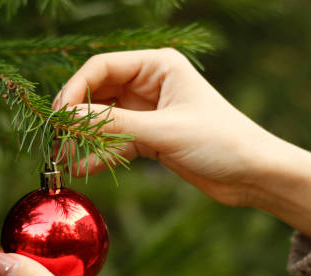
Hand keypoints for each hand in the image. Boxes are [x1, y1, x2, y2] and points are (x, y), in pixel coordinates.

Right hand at [54, 48, 310, 241]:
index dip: (75, 90)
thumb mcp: (163, 131)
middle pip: (98, 93)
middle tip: (56, 140)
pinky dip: (100, 155)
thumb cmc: (220, 141)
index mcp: (158, 66)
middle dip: (76, 116)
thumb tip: (67, 119)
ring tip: (63, 159)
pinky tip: (82, 170)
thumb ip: (113, 124)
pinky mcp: (151, 138)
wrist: (254, 174)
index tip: (58, 117)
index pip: (101, 67)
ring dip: (85, 138)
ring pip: (105, 120)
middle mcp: (150, 84)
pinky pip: (117, 142)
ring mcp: (149, 111)